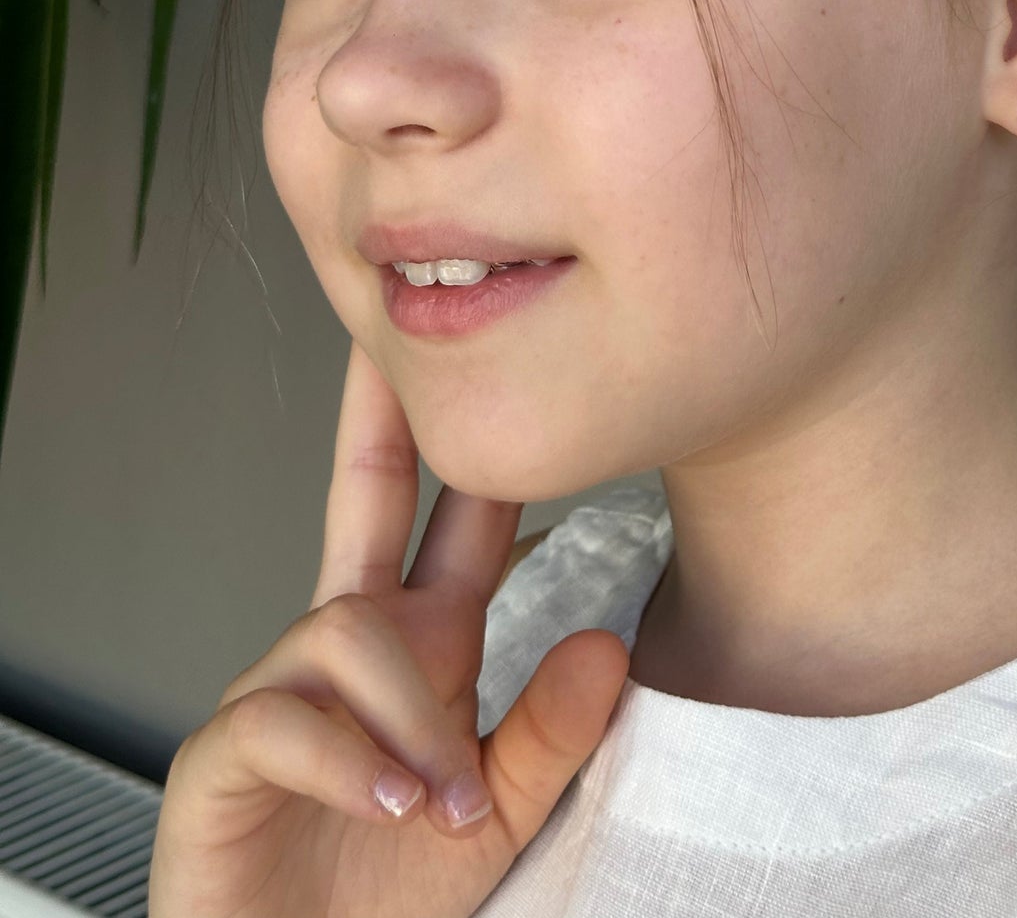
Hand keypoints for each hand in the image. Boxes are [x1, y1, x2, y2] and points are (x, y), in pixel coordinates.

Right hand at [149, 338, 630, 916]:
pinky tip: (387, 806)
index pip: (454, 520)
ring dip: (408, 716)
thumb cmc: (389, 896)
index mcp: (424, 644)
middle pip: (361, 499)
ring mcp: (281, 692)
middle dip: (373, 417)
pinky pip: (284, 717)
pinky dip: (348, 761)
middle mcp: (351, 646)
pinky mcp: (222, 755)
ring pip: (346, 630)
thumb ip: (554, 734)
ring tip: (438, 802)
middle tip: (381, 339)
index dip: (472, 443)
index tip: (497, 357)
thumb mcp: (496, 814)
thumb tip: (609, 645)